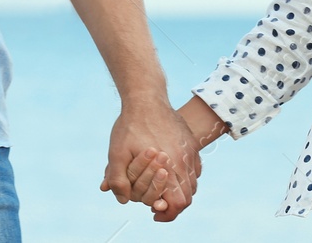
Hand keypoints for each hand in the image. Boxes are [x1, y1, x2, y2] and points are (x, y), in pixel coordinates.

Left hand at [99, 98, 200, 221]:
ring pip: (193, 182)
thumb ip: (117, 178)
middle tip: (157, 203)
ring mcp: (190, 151)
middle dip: (173, 203)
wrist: (145, 97)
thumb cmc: (130, 125)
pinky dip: (186, 175)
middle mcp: (184, 161)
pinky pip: (195, 167)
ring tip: (163, 188)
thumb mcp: (116, 152)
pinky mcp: (191, 142)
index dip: (168, 213)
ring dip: (179, 189)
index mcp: (170, 166)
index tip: (154, 212)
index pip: (178, 203)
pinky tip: (171, 172)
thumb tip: (122, 199)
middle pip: (188, 196)